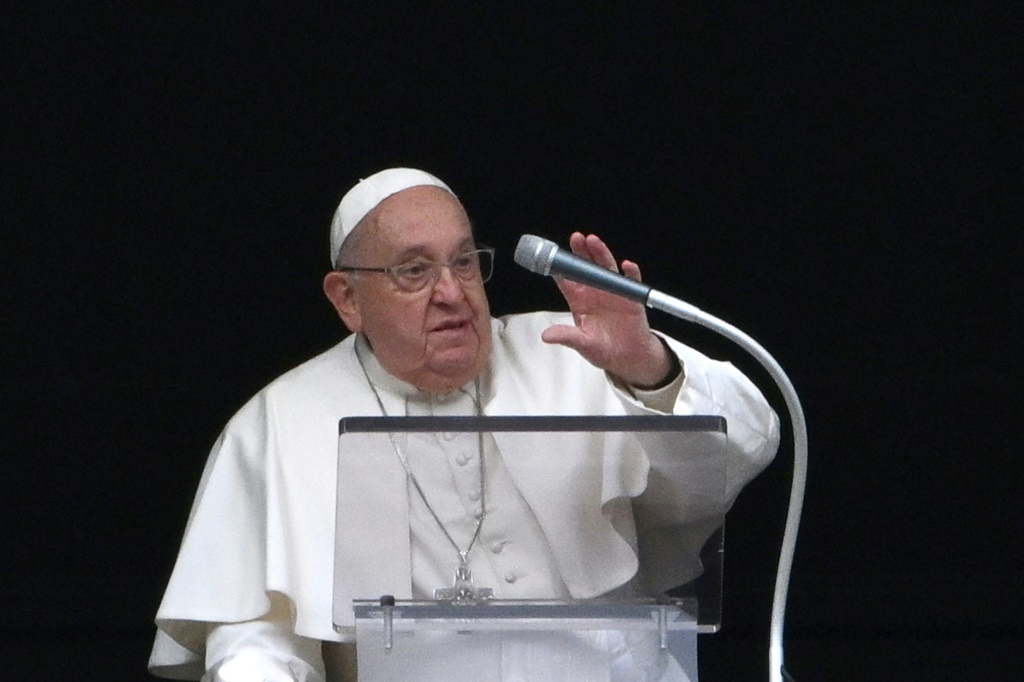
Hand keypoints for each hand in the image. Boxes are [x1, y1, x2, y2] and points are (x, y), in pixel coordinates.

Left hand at [541, 232, 673, 386]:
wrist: (627, 357)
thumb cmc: (602, 348)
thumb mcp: (581, 344)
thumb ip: (566, 337)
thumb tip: (546, 336)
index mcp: (579, 300)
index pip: (567, 279)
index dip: (560, 267)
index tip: (553, 255)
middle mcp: (594, 291)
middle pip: (586, 266)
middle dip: (581, 252)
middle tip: (576, 239)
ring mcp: (612, 291)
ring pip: (605, 267)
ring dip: (600, 254)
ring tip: (593, 242)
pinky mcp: (631, 297)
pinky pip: (631, 282)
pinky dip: (630, 273)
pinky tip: (627, 266)